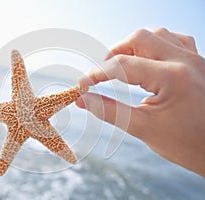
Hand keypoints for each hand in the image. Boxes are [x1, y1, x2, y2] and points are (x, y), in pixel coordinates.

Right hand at [76, 28, 204, 175]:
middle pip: (138, 39)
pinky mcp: (197, 62)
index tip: (82, 84)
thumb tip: (83, 100)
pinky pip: (173, 40)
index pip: (123, 66)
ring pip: (156, 35)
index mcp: (172, 78)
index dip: (96, 73)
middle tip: (101, 73)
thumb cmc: (186, 143)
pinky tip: (147, 59)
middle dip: (113, 54)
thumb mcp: (143, 128)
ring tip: (121, 65)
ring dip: (133, 46)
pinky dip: (154, 45)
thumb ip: (109, 111)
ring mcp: (194, 59)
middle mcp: (185, 61)